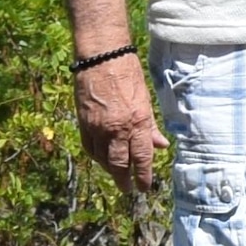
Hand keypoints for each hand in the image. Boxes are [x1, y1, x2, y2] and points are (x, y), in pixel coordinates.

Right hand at [76, 51, 162, 193]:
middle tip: (128, 188)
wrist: (101, 57)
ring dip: (110, 169)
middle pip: (119, 164)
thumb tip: (161, 146)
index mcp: (137, 122)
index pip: (142, 158)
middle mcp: (117, 129)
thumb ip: (151, 127)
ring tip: (117, 174)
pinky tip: (101, 158)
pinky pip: (89, 147)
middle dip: (124, 180)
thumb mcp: (145, 100)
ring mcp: (97, 127)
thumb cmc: (128, 74)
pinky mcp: (83, 122)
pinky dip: (96, 156)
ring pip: (102, 159)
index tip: (144, 187)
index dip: (143, 176)